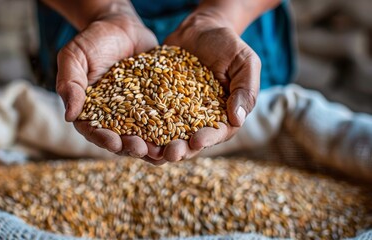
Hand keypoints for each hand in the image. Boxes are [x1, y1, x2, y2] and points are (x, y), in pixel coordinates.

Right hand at [56, 11, 158, 158]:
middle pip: (122, 139)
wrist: (121, 26)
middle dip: (133, 147)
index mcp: (91, 111)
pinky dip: (171, 128)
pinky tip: (181, 133)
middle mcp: (114, 116)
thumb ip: (70, 83)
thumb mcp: (74, 57)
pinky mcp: (155, 102)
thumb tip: (69, 115)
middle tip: (143, 150)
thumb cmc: (93, 40)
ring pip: (145, 135)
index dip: (104, 139)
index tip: (114, 142)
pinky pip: (164, 118)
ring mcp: (137, 111)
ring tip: (164, 150)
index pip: (95, 131)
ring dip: (154, 145)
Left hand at [148, 8, 260, 162]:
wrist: (201, 29)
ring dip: (157, 144)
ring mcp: (176, 111)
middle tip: (169, 153)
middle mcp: (198, 119)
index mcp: (223, 115)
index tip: (197, 142)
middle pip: (189, 141)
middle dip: (180, 149)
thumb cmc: (229, 45)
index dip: (207, 140)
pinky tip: (130, 128)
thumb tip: (237, 119)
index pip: (217, 133)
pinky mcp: (158, 100)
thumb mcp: (245, 62)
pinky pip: (148, 114)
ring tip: (147, 149)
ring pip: (166, 134)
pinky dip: (140, 123)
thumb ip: (245, 89)